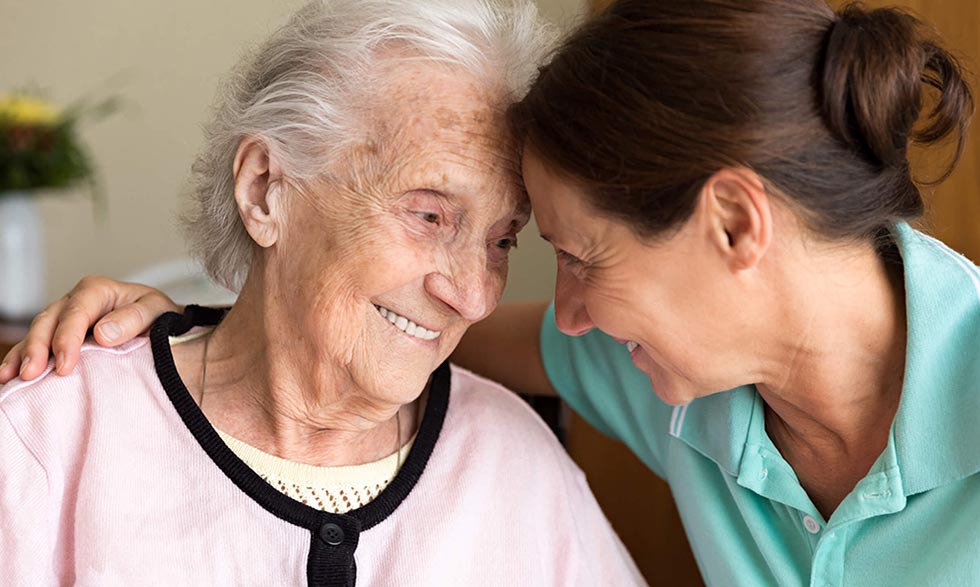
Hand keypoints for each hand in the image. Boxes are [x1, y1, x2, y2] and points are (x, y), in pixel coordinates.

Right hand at [0, 276, 180, 382]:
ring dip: (23, 355)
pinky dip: (21, 359)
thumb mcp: (156, 311)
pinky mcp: (59, 335)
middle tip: (32, 374)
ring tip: (12, 377)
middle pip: (49, 321)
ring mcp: (64, 318)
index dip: (67, 339)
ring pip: (37, 333)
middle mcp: (75, 301)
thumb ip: (133, 319)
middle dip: (38, 348)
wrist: (163, 325)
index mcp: (98, 290)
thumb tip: (103, 333)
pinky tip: (9, 375)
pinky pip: (36, 345)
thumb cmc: (159, 317)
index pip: (77, 312)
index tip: (66, 366)